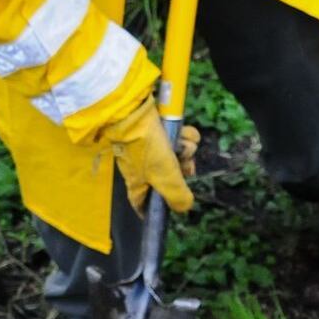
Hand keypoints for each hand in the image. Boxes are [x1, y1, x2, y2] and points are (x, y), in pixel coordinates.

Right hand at [103, 100, 195, 214]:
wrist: (132, 111)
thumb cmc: (144, 147)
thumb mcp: (164, 177)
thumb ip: (176, 196)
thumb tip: (184, 208)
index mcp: (139, 185)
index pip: (147, 206)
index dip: (162, 205)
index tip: (175, 199)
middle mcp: (146, 170)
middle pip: (173, 178)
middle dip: (183, 168)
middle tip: (182, 162)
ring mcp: (154, 150)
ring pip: (181, 156)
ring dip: (185, 147)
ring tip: (177, 141)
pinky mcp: (161, 132)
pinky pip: (182, 138)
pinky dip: (185, 134)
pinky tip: (180, 130)